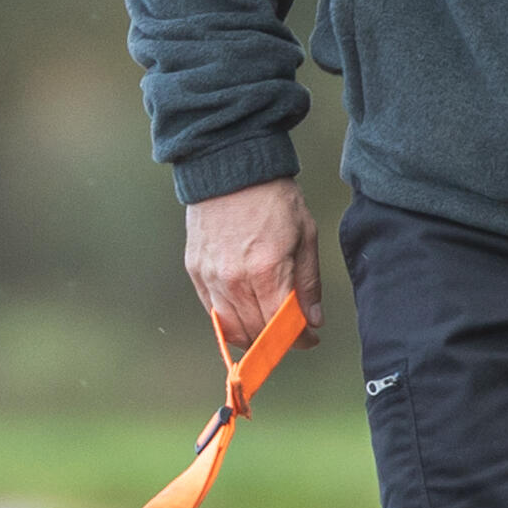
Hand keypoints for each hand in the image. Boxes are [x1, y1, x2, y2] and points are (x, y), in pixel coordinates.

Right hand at [181, 180, 313, 366]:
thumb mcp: (305, 235)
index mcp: (266, 270)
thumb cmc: (271, 197)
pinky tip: (243, 314)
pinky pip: (211, 310)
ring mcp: (211, 276)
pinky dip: (228, 320)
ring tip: (267, 327)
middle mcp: (234, 279)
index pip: (281, 325)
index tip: (308, 338)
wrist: (230, 168)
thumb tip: (312, 318)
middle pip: (256, 331)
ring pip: (230, 327)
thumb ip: (308, 282)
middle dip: (277, 340)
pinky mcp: (195, 271)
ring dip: (252, 335)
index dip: (298, 339)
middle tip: (290, 333)